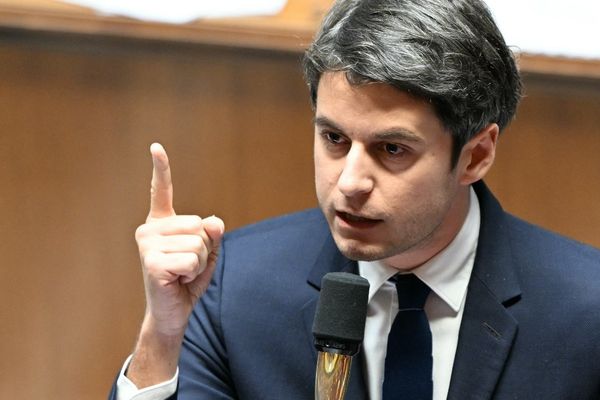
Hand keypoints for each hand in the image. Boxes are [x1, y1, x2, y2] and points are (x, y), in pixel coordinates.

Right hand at [135, 143, 224, 336]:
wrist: (173, 312)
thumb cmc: (187, 280)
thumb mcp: (207, 252)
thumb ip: (212, 234)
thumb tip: (214, 223)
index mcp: (161, 223)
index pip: (162, 191)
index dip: (161, 169)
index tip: (155, 146)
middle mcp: (149, 230)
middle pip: (198, 224)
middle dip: (204, 248)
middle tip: (187, 265)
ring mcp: (147, 245)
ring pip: (198, 243)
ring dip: (199, 262)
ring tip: (182, 274)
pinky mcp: (151, 262)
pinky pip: (192, 259)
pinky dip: (193, 273)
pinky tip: (178, 280)